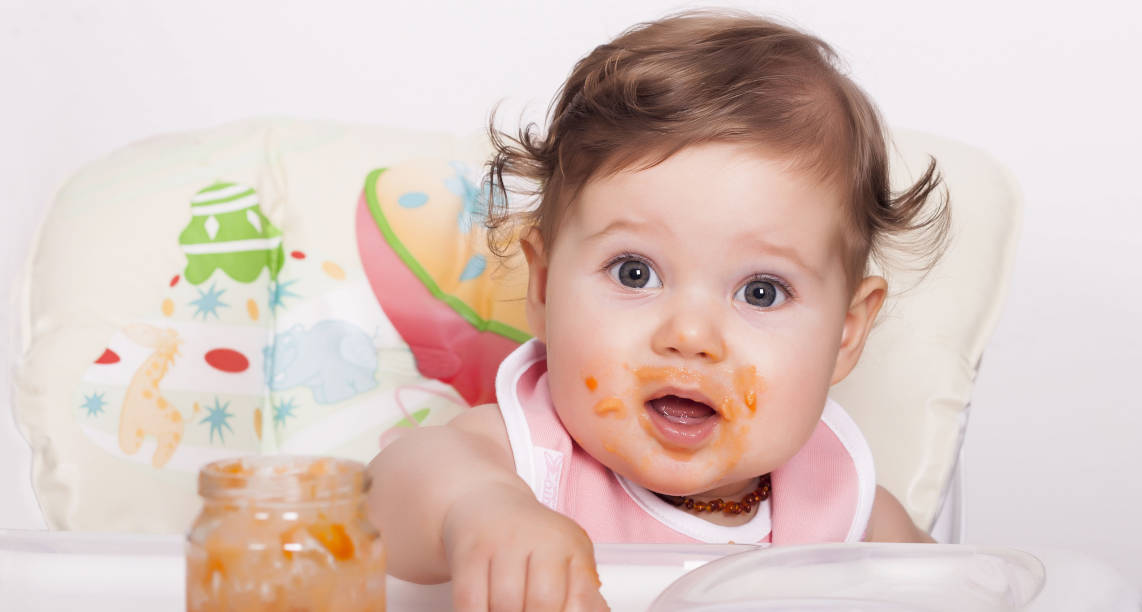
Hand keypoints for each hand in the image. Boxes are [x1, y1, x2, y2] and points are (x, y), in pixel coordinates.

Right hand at [442, 483, 609, 611]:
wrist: (485, 503)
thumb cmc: (530, 540)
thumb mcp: (565, 557)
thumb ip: (581, 592)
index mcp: (570, 543)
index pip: (579, 599)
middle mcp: (538, 537)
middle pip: (543, 603)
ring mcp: (501, 540)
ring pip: (505, 605)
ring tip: (509, 611)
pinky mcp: (469, 550)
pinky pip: (469, 600)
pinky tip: (485, 609)